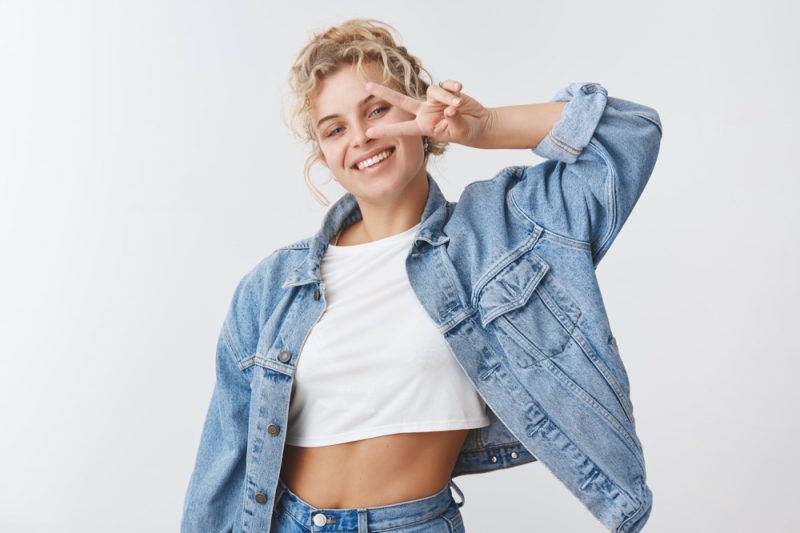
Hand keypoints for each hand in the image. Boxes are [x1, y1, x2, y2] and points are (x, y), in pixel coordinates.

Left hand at [364, 79, 491, 147]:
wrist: (479, 124)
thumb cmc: (467, 132)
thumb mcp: (460, 130)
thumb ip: (454, 120)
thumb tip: (449, 109)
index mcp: (424, 126)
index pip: (402, 129)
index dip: (386, 131)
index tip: (369, 134)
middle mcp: (425, 112)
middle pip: (401, 101)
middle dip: (384, 93)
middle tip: (367, 86)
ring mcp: (434, 101)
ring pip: (434, 91)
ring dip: (447, 97)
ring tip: (458, 106)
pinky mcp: (445, 91)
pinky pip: (445, 84)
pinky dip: (453, 87)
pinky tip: (460, 89)